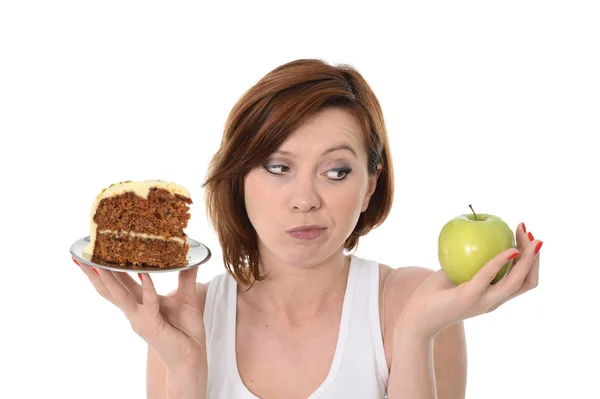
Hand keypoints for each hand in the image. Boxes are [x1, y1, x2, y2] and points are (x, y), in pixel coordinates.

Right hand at [74, 259, 206, 370]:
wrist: (191, 356)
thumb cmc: (186, 330)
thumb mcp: (187, 297)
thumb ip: (186, 277)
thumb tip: (192, 257)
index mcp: (140, 302)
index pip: (119, 282)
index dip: (106, 268)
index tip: (94, 252)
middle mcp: (134, 311)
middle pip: (109, 289)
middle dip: (94, 273)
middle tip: (81, 255)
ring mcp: (139, 319)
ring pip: (120, 296)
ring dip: (109, 279)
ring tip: (98, 264)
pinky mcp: (150, 326)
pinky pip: (148, 303)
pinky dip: (147, 288)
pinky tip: (145, 274)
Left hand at [400, 222, 541, 337]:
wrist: (416, 318)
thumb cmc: (433, 295)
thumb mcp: (455, 273)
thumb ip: (468, 262)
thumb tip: (477, 238)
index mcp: (494, 297)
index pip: (523, 281)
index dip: (532, 262)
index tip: (528, 239)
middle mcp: (494, 302)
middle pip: (527, 281)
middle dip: (535, 257)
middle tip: (533, 235)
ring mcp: (483, 301)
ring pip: (517, 282)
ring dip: (528, 259)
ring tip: (528, 238)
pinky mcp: (469, 297)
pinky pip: (489, 276)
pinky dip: (501, 262)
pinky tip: (509, 249)